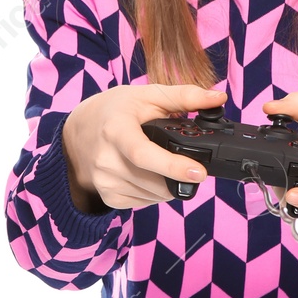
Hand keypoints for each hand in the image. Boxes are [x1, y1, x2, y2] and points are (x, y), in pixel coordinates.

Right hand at [61, 84, 225, 212]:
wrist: (79, 132)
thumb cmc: (115, 110)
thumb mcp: (146, 96)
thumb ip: (185, 96)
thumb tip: (218, 97)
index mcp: (116, 130)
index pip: (143, 154)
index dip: (172, 166)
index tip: (199, 172)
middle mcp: (107, 160)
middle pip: (156, 181)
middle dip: (180, 175)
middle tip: (188, 162)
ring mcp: (106, 182)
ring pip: (155, 196)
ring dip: (169, 184)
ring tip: (163, 164)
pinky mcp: (109, 197)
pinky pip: (145, 202)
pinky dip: (155, 192)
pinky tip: (149, 173)